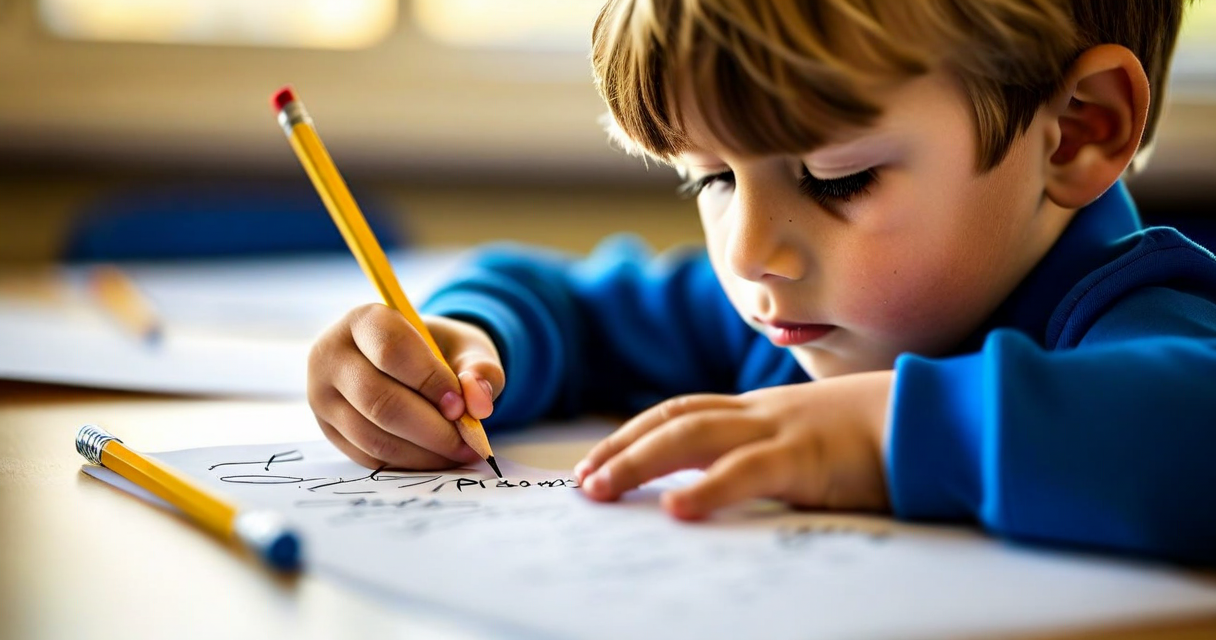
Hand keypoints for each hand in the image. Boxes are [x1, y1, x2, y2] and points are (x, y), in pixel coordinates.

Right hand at [308, 303, 503, 469]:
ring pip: (373, 436)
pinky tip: (437, 458)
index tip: (461, 406)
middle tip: (468, 441)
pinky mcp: (328, 430)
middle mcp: (330, 356)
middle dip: (431, 428)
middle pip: (379, 401)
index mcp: (363, 321)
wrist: (410, 363)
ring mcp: (321, 396)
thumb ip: (480, 369)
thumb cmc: (439, 351)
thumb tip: (479, 404)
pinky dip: (409, 463)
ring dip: (423, 452)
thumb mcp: (466, 347)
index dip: (430, 382)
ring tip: (459, 452)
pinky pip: (369, 457)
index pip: (392, 351)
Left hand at [574, 371, 893, 518]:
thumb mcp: (815, 437)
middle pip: (674, 420)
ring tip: (602, 489)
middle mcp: (761, 413)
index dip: (634, 432)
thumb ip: (775, 450)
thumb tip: (732, 477)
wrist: (940, 419)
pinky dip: (707, 491)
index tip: (599, 458)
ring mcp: (782, 431)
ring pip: (693, 437)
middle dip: (622, 448)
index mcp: (761, 409)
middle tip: (583, 481)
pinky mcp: (808, 459)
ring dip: (640, 462)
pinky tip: (677, 510)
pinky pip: (748, 473)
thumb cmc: (881, 434)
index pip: (681, 410)